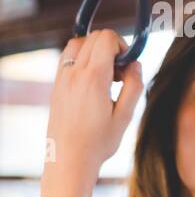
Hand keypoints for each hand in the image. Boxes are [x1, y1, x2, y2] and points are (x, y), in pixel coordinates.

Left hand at [40, 30, 144, 196]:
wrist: (68, 159)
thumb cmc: (98, 142)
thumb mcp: (126, 116)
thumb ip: (134, 86)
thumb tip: (135, 65)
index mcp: (93, 79)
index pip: (106, 39)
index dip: (123, 46)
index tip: (129, 66)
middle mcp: (73, 74)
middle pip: (92, 37)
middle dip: (111, 47)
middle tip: (121, 72)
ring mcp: (61, 79)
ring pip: (77, 44)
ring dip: (95, 51)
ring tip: (107, 74)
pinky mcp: (56, 86)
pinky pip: (67, 59)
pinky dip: (82, 60)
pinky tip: (94, 81)